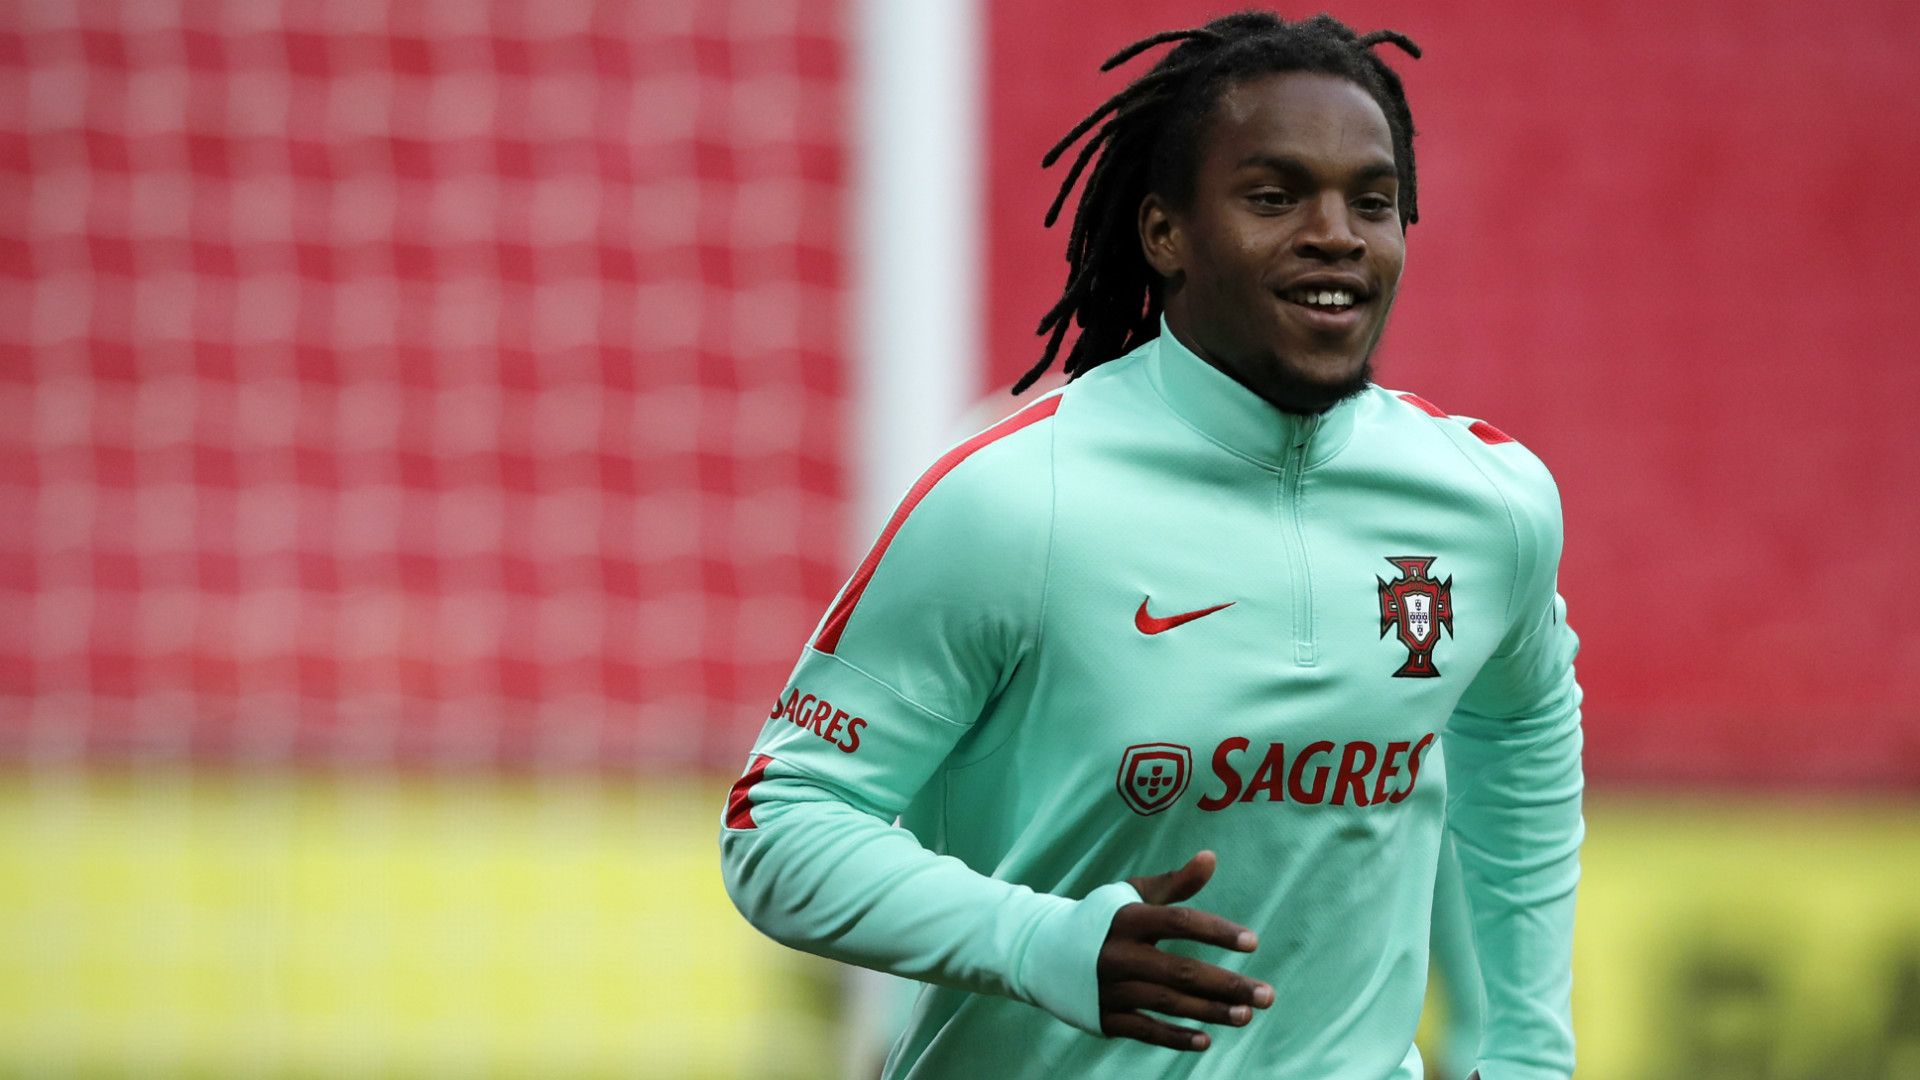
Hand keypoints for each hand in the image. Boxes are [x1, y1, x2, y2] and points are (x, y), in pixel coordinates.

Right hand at [1097, 850, 1271, 1050]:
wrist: (1040, 951)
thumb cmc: (1098, 918)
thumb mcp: (1130, 895)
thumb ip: (1174, 883)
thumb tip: (1211, 858)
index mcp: (1128, 919)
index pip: (1179, 923)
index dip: (1216, 931)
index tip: (1252, 942)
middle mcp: (1118, 954)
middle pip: (1180, 972)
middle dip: (1226, 985)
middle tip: (1267, 995)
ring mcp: (1110, 988)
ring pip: (1167, 1003)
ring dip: (1210, 1011)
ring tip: (1247, 1015)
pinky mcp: (1104, 1016)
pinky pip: (1144, 1030)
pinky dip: (1174, 1037)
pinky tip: (1205, 1040)